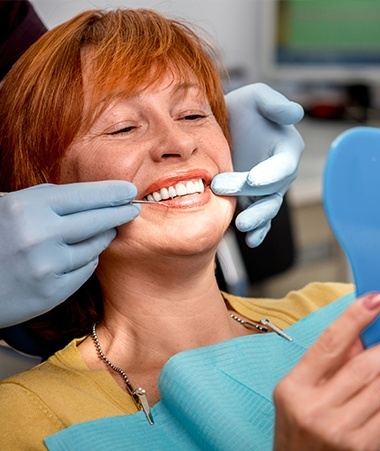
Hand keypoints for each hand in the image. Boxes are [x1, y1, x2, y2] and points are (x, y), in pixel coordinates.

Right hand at [0, 181, 139, 326]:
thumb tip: (93, 195)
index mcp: (27, 208)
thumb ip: (47, 199)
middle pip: (97, 220)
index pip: (84, 195)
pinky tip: (85, 253)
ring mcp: (47, 267)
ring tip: (107, 229)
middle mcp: (39, 236)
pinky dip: (88, 259)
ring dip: (104, 236)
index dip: (111, 192)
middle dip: (120, 213)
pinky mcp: (52, 293)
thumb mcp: (9, 207)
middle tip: (133, 209)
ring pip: (95, 247)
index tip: (129, 190)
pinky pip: (85, 270)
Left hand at [211, 83, 303, 246]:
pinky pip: (259, 218)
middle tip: (222, 189)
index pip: (283, 165)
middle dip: (252, 195)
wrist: (223, 126)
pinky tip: (250, 240)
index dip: (271, 173)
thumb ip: (274, 104)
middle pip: (272, 190)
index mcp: (286, 149)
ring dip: (257, 219)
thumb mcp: (256, 97)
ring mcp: (266, 189)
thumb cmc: (242, 109)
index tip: (253, 179)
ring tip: (242, 226)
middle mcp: (279, 172)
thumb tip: (295, 113)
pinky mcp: (252, 200)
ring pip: (267, 208)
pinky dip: (258, 231)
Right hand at [273, 293, 379, 450]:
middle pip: (363, 365)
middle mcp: (315, 408)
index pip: (329, 343)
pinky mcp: (360, 447)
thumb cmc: (295, 429)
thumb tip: (358, 335)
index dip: (354, 318)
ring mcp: (340, 430)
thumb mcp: (299, 390)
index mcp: (293, 387)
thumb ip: (327, 362)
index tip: (373, 299)